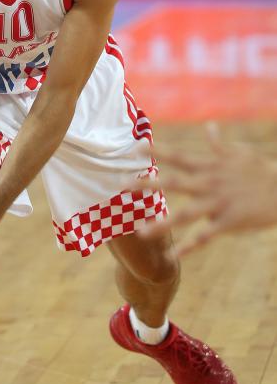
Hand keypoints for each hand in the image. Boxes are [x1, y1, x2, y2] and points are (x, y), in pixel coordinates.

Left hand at [139, 123, 276, 254]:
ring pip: (186, 215)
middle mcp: (210, 183)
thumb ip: (219, 144)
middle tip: (121, 186)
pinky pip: (205, 236)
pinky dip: (188, 248)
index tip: (135, 147)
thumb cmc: (262, 172)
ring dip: (163, 223)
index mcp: (211, 167)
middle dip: (148, 184)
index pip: (179, 156)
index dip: (158, 151)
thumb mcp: (241, 154)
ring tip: (141, 232)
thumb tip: (209, 127)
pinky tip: (171, 256)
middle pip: (174, 183)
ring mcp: (219, 203)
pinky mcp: (229, 222)